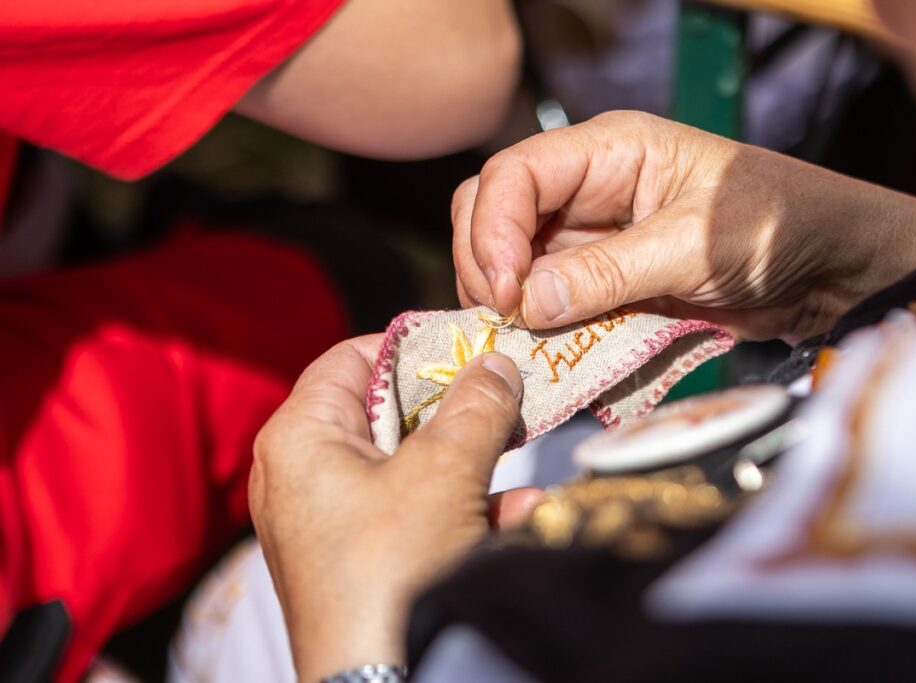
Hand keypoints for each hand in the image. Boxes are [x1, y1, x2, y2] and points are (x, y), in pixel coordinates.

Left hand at [249, 334, 537, 681]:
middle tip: (506, 397)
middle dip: (457, 409)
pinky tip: (519, 515)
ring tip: (522, 458)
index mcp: (300, 437)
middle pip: (387, 411)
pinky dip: (463, 510)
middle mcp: (304, 475)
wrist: (384, 682)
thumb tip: (496, 363)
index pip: (352, 357)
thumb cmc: (392, 568)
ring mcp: (331, 523)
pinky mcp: (361, 562)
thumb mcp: (443, 472)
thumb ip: (475, 406)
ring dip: (473, 463)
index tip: (472, 345)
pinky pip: (414, 515)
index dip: (415, 345)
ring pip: (410, 466)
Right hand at [452, 111, 915, 341]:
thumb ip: (608, 273)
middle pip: (495, 212)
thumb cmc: (778, 225)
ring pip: (517, 262)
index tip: (506, 291)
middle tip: (503, 319)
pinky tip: (546, 350)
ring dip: (510, 302)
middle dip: (487, 264)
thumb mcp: (693, 244)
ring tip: (524, 341)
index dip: (493, 230)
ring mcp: (593, 237)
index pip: (514, 175)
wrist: (831, 267)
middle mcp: (589, 189)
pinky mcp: (606, 281)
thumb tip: (527, 305)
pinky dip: (541, 326)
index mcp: (609, 150)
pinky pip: (552, 300)